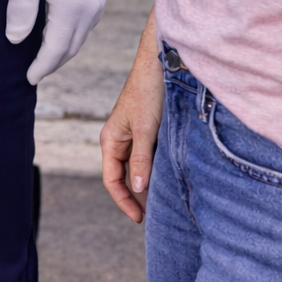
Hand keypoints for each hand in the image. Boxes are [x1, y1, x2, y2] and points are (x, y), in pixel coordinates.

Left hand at [6, 0, 108, 83]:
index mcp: (71, 11)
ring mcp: (98, 4)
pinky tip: (58, 33)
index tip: (29, 78)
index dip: (41, 67)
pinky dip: (71, 36)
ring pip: (79, 39)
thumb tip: (16, 41)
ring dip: (63, 50)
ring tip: (44, 56)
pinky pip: (85, 26)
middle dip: (52, 63)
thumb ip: (21, 12)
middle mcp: (89, 12)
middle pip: (70, 49)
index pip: (55, 50)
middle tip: (34, 71)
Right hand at [100, 16, 162, 222]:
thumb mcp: (145, 128)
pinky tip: (170, 176)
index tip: (141, 219)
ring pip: (137, 168)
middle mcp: (120, 140)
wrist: (161, 63)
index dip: (124, 202)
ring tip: (165, 200)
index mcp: (111, 140)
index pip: (112, 180)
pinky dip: (157, 170)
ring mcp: (134, 135)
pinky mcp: (148, 130)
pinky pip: (149, 157)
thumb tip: (137, 187)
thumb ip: (141, 158)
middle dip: (136, 197)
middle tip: (155, 215)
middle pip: (123, 177)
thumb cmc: (148, 92)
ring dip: (148, 184)